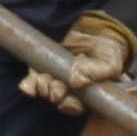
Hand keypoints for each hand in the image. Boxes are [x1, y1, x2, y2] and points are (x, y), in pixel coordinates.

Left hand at [21, 12, 136, 110]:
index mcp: (86, 93)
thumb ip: (98, 72)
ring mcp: (54, 77)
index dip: (70, 106)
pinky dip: (28, 85)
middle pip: (58, 99)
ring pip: (44, 91)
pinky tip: (26, 85)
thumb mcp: (110, 61)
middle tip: (57, 86)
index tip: (67, 101)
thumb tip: (77, 81)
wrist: (94, 29)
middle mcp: (69, 88)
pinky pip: (32, 81)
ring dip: (42, 89)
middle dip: (55, 95)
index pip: (76, 106)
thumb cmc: (106, 50)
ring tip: (44, 80)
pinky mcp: (42, 66)